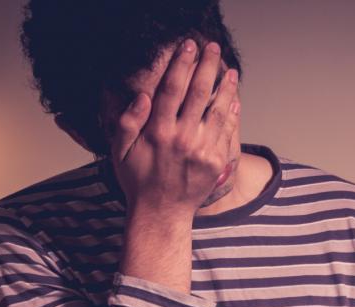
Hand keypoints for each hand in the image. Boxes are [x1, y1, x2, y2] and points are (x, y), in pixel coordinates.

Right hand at [111, 38, 240, 216]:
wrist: (161, 213)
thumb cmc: (138, 180)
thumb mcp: (120, 151)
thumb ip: (128, 121)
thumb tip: (143, 95)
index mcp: (158, 131)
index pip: (172, 88)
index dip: (182, 63)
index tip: (188, 46)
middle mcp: (182, 138)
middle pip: (199, 92)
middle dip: (207, 66)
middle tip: (213, 49)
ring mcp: (201, 150)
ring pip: (218, 109)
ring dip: (226, 87)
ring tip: (230, 70)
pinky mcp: (215, 162)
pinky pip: (227, 131)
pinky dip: (232, 113)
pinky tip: (234, 99)